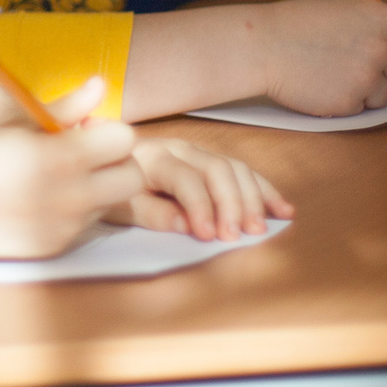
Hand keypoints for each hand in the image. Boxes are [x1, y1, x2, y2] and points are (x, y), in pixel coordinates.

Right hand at [0, 114, 140, 258]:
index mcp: (63, 157)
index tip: (88, 131)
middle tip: (90, 157)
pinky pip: (85, 224)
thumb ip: (68, 108)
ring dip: (98, 188)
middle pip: (133, 177)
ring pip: (111, 202)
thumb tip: (101, 84)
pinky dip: (75, 210)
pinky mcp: (59, 245)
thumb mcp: (22, 125)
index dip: (109, 131)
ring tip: (61, 179)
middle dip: (118, 163)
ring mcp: (68, 225)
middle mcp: (73, 195)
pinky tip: (44, 201)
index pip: (124, 139)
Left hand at [114, 138, 292, 240]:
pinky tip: (283, 210)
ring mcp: (198, 153)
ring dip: (252, 198)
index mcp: (153, 158)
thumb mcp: (118, 205)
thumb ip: (150, 213)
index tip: (208, 236)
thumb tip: (184, 224)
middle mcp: (179, 149)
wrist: (102, 163)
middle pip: (216, 170)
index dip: (200, 206)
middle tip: (239, 235)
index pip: (185, 179)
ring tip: (259, 228)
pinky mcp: (210, 161)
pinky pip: (243, 171)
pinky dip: (264, 190)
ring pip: (234, 168)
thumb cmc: (111, 188)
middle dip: (232, 203)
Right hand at [253, 0, 386, 116]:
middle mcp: (383, 45)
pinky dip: (345, 103)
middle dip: (385, 76)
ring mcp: (369, 74)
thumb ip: (374, 29)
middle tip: (354, 71)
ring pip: (383, 94)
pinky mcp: (352, 100)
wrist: (264, 45)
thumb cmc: (297, 25)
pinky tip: (322, 86)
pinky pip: (360, 108)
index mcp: (384, 17)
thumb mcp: (344, 11)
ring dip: (364, 92)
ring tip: (332, 76)